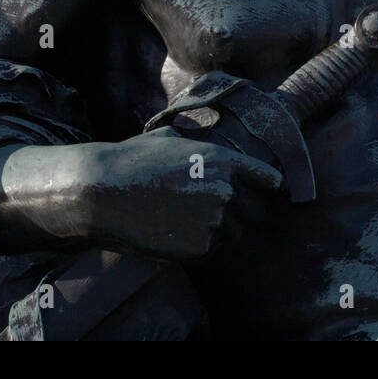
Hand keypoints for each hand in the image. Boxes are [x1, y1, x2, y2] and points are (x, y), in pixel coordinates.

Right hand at [78, 129, 283, 260]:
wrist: (102, 193)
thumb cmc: (130, 161)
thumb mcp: (168, 139)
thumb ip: (195, 141)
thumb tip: (200, 128)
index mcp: (221, 160)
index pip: (266, 176)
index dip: (271, 185)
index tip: (275, 191)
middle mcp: (224, 189)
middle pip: (255, 211)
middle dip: (245, 212)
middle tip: (223, 214)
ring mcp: (213, 220)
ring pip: (234, 232)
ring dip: (223, 230)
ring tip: (194, 223)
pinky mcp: (199, 247)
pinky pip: (212, 250)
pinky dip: (202, 246)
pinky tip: (179, 235)